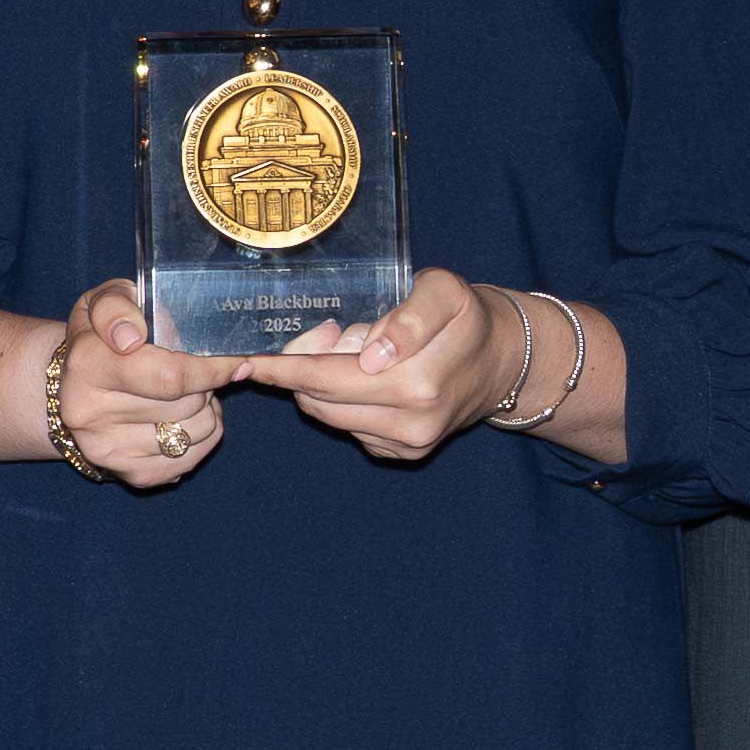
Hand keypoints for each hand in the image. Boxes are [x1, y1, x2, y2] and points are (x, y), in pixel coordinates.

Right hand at [54, 280, 236, 488]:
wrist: (73, 386)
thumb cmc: (101, 336)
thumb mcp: (104, 302)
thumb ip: (117, 307)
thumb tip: (131, 335)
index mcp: (86, 366)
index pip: (170, 376)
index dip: (212, 368)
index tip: (233, 358)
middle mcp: (90, 415)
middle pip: (189, 404)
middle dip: (206, 383)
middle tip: (195, 369)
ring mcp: (110, 452)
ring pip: (198, 431)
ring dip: (205, 408)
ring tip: (185, 392)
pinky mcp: (133, 476)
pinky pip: (196, 456)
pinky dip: (201, 434)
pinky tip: (181, 417)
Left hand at [234, 272, 524, 463]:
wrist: (501, 362)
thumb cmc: (467, 318)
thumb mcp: (444, 293)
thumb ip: (409, 317)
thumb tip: (372, 355)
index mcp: (417, 384)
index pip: (328, 378)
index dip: (284, 368)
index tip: (248, 361)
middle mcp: (410, 424)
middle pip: (320, 400)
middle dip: (301, 369)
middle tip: (323, 333)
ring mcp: (406, 446)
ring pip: (329, 416)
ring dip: (322, 386)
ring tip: (352, 351)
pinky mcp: (402, 455)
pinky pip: (348, 428)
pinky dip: (341, 403)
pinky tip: (364, 378)